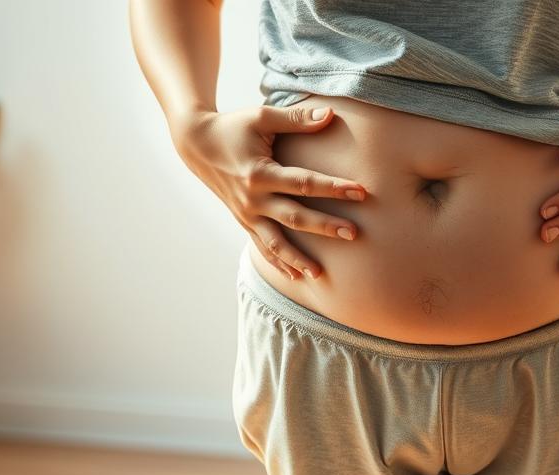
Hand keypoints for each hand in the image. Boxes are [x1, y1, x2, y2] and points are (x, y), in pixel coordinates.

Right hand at [172, 104, 366, 280]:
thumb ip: (297, 118)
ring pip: (276, 242)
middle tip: (354, 233)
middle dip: (325, 226)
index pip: (303, 183)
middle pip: (295, 217)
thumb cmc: (232, 126)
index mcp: (259, 173)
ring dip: (298, 259)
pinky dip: (278, 262)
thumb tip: (331, 115)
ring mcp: (246, 214)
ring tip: (321, 274)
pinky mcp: (243, 221)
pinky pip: (262, 247)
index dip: (333, 187)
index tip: (361, 191)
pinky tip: (296, 276)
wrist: (196, 144)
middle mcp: (252, 199)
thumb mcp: (262, 117)